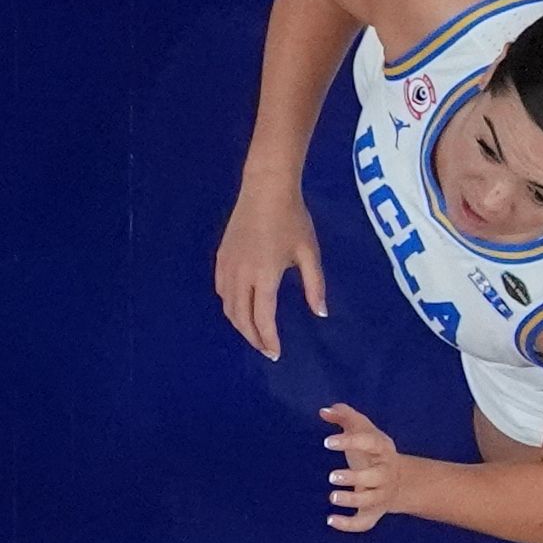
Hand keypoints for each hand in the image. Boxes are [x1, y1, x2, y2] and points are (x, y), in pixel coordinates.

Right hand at [215, 176, 326, 360]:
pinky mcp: (221, 258)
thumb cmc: (292, 218)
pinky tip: (240, 308)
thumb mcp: (309, 252)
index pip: (262, 318)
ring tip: (255, 333)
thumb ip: (314, 286)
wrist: (265, 188)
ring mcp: (227, 267)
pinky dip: (230, 306)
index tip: (275, 353)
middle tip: (266, 349)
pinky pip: (221, 291)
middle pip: (241, 318)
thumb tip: (320, 313)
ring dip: (240, 325)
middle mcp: (241, 275)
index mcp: (264, 275)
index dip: (268, 339)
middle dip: (253, 338)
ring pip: (228, 307)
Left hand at [321, 404, 403, 531]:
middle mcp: (385, 473)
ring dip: (352, 500)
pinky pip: (364, 523)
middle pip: (375, 476)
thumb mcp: (363, 430)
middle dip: (354, 477)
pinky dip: (348, 525)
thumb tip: (324, 410)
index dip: (349, 442)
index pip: (369, 443)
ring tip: (332, 497)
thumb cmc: (372, 451)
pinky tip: (330, 520)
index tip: (327, 442)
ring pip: (370, 500)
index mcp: (382, 449)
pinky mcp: (373, 513)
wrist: (400, 481)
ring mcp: (380, 495)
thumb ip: (345, 416)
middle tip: (332, 476)